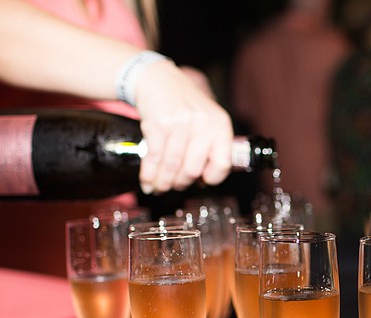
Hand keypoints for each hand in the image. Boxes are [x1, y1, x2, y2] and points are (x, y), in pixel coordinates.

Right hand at [132, 59, 232, 192]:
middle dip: (181, 183)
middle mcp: (203, 123)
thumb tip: (203, 180)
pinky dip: (149, 175)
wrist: (157, 78)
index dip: (211, 178)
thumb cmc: (184, 103)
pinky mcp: (158, 124)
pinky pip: (154, 158)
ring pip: (172, 167)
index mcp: (220, 124)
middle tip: (174, 185)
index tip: (201, 181)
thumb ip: (210, 145)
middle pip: (192, 170)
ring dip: (163, 183)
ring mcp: (180, 123)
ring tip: (159, 187)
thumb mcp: (207, 118)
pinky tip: (148, 181)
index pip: (222, 163)